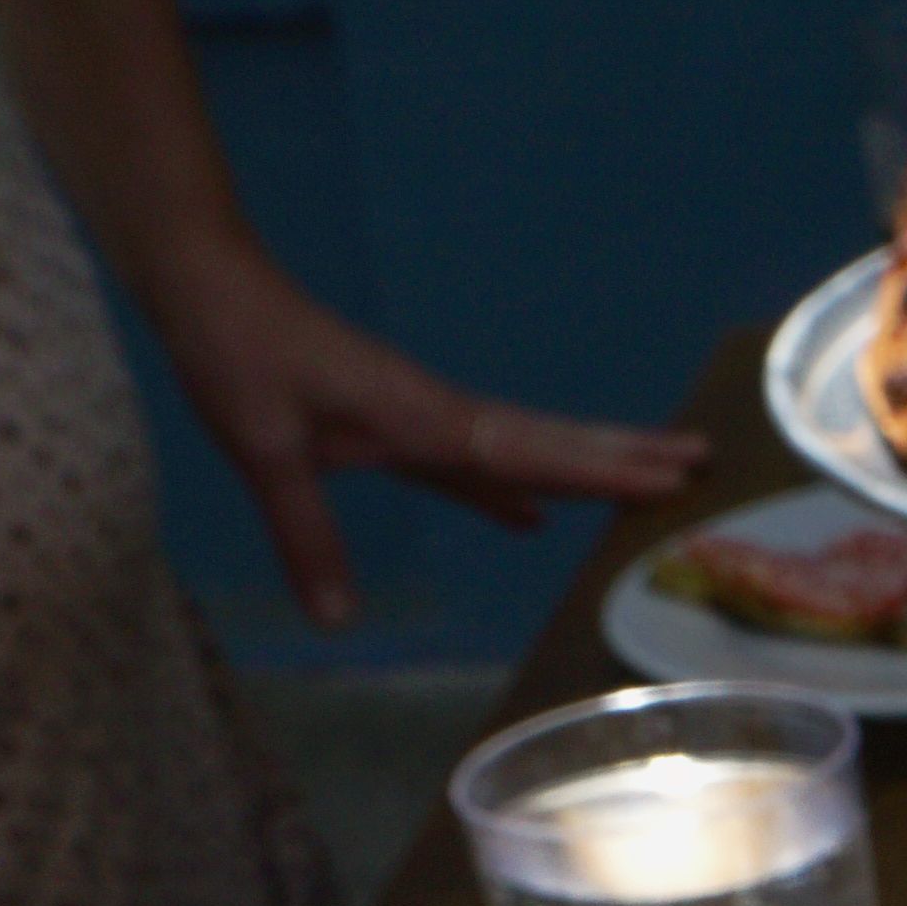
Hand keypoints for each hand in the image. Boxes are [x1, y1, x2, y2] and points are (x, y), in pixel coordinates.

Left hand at [146, 232, 705, 626]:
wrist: (206, 282)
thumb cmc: (234, 352)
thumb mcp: (262, 447)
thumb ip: (305, 535)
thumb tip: (337, 624)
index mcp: (419, 416)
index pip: (527, 450)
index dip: (598, 469)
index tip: (667, 476)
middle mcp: (435, 413)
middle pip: (546, 441)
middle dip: (622, 456)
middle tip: (700, 463)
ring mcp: (418, 416)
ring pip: (520, 447)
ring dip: (582, 465)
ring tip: (649, 480)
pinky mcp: (394, 422)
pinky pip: (471, 462)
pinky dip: (508, 488)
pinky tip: (528, 516)